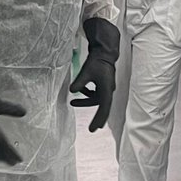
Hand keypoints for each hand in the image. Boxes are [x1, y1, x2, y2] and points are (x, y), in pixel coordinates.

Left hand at [69, 16, 119, 131]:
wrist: (104, 51)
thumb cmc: (97, 61)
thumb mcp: (86, 72)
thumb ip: (79, 83)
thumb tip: (72, 91)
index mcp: (107, 89)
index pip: (103, 108)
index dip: (98, 119)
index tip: (94, 129)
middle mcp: (108, 90)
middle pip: (101, 107)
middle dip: (96, 117)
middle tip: (91, 128)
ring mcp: (106, 87)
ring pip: (96, 99)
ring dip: (85, 101)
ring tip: (72, 101)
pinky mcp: (103, 83)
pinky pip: (95, 93)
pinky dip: (87, 93)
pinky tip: (79, 89)